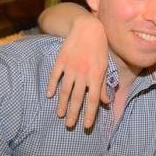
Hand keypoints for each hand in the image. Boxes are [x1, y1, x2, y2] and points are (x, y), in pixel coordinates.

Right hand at [46, 14, 108, 129]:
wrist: (87, 29)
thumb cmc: (100, 49)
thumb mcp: (105, 67)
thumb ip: (103, 85)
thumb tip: (105, 102)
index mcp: (96, 76)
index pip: (93, 100)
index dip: (90, 114)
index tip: (86, 126)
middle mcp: (83, 74)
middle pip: (77, 98)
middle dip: (74, 114)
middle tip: (70, 126)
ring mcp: (70, 67)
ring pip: (65, 90)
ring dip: (62, 104)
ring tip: (60, 115)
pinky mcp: (61, 60)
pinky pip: (55, 76)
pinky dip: (51, 86)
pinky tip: (50, 95)